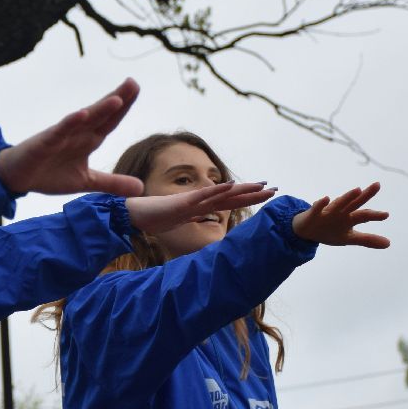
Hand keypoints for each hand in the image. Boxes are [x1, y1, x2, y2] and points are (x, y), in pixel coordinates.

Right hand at [0, 80, 145, 196]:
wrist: (16, 177)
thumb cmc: (49, 174)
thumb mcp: (86, 182)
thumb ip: (112, 183)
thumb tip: (141, 188)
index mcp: (88, 140)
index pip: (110, 121)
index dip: (124, 107)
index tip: (137, 89)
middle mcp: (77, 133)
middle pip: (101, 114)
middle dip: (117, 99)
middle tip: (133, 83)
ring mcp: (61, 136)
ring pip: (83, 120)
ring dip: (99, 109)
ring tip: (117, 99)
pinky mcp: (45, 142)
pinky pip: (59, 131)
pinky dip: (70, 123)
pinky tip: (81, 114)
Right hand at [125, 181, 275, 233]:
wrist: (132, 214)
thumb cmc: (151, 218)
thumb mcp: (176, 222)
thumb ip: (189, 219)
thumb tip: (199, 223)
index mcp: (199, 207)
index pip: (227, 202)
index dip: (246, 198)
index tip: (264, 195)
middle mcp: (199, 201)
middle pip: (231, 196)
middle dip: (253, 193)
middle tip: (274, 189)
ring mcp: (192, 200)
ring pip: (222, 193)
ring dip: (242, 189)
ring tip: (262, 185)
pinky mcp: (182, 202)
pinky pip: (203, 196)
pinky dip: (217, 190)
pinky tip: (231, 185)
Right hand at [290, 183, 390, 247]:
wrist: (305, 231)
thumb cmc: (329, 232)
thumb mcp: (349, 238)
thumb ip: (368, 240)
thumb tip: (389, 244)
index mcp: (349, 218)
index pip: (364, 215)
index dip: (374, 215)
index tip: (386, 215)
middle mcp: (341, 212)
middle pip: (354, 203)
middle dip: (365, 195)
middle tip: (377, 185)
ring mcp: (327, 212)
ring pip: (339, 203)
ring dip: (347, 197)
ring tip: (357, 190)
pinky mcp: (313, 214)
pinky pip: (317, 208)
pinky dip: (321, 204)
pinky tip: (326, 198)